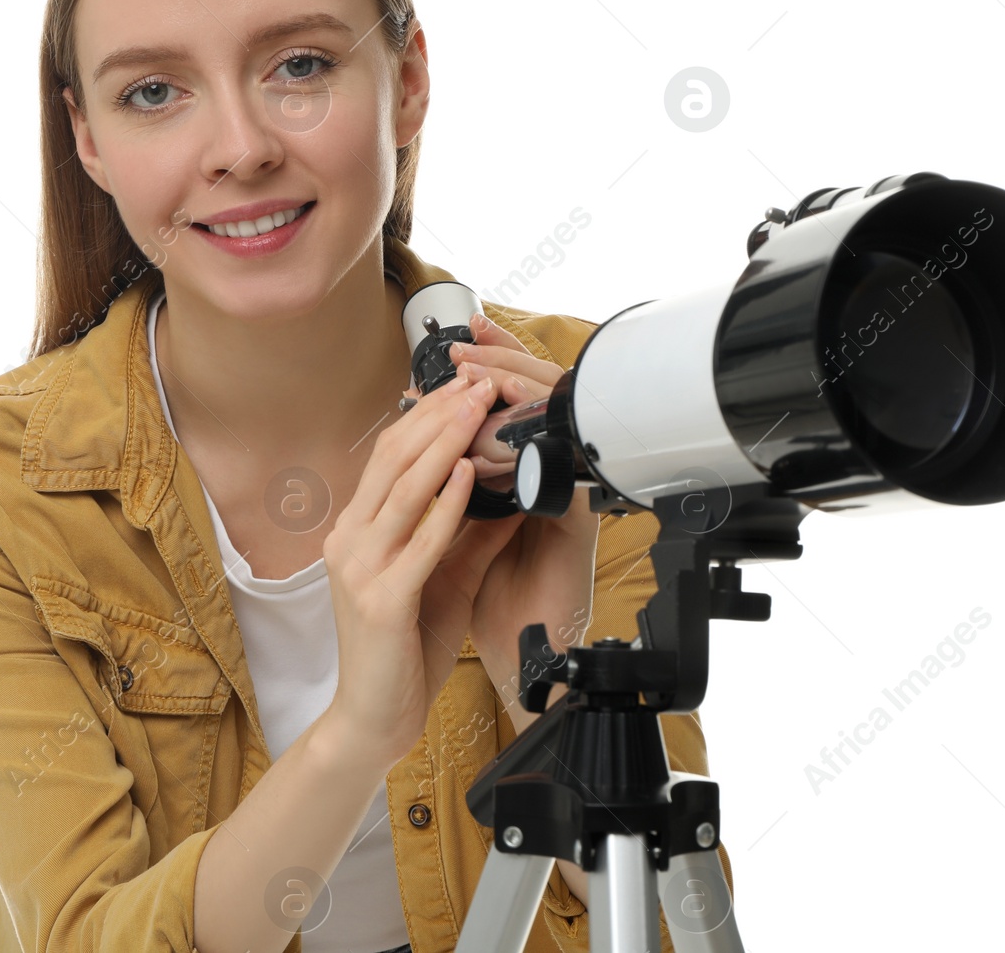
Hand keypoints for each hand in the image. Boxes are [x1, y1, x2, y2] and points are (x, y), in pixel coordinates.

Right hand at [322, 367, 522, 772]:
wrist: (372, 720)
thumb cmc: (405, 649)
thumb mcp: (444, 577)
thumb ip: (470, 533)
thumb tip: (513, 488)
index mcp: (356, 530)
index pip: (389, 455)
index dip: (426, 415)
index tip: (464, 384)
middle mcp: (349, 540)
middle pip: (393, 458)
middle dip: (439, 415)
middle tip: (477, 381)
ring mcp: (360, 568)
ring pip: (404, 489)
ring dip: (445, 443)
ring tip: (478, 409)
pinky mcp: (381, 600)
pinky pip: (420, 541)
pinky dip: (445, 503)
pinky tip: (468, 474)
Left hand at [433, 315, 599, 683]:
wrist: (513, 665)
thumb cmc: (484, 610)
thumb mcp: (457, 542)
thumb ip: (453, 501)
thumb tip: (427, 459)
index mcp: (524, 486)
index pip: (510, 414)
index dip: (490, 374)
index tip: (454, 347)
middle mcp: (551, 487)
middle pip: (538, 405)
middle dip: (504, 366)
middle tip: (471, 338)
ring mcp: (567, 505)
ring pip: (553, 430)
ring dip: (518, 394)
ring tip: (483, 367)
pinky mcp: (577, 529)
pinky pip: (558, 481)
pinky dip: (532, 454)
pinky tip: (500, 438)